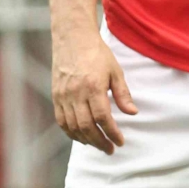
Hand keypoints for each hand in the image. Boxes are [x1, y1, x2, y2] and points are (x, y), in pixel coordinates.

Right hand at [52, 32, 137, 153]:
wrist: (72, 39)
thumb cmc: (96, 53)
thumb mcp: (115, 71)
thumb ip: (123, 94)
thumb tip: (132, 113)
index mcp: (93, 87)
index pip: (103, 118)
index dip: (112, 133)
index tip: (120, 142)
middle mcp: (76, 93)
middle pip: (87, 126)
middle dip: (100, 141)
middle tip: (110, 149)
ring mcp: (63, 96)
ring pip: (73, 126)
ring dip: (86, 139)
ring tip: (98, 144)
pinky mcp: (56, 96)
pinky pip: (61, 120)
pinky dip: (71, 132)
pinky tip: (81, 137)